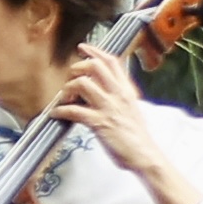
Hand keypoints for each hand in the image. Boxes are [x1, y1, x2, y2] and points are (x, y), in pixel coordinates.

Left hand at [56, 51, 198, 203]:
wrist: (145, 155)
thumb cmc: (138, 137)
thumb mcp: (132, 109)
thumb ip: (120, 96)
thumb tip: (103, 90)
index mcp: (127, 90)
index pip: (112, 62)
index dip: (95, 51)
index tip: (82, 48)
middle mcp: (118, 95)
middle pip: (94, 66)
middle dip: (77, 69)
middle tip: (71, 79)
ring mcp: (109, 108)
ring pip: (82, 84)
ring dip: (68, 89)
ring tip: (64, 99)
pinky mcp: (100, 123)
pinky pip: (74, 110)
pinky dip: (61, 111)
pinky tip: (57, 114)